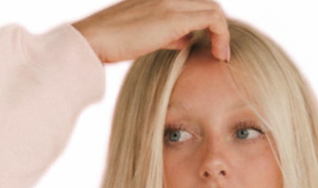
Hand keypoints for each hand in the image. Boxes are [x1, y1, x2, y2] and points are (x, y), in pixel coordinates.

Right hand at [73, 0, 229, 63]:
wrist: (94, 40)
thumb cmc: (114, 41)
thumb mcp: (145, 34)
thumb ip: (168, 34)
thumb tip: (185, 40)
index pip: (193, 2)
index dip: (206, 22)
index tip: (210, 44)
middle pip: (207, 3)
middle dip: (218, 27)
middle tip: (219, 50)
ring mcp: (171, 2)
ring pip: (214, 8)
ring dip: (222, 33)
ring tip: (221, 54)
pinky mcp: (174, 17)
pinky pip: (213, 19)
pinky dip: (221, 35)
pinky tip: (219, 54)